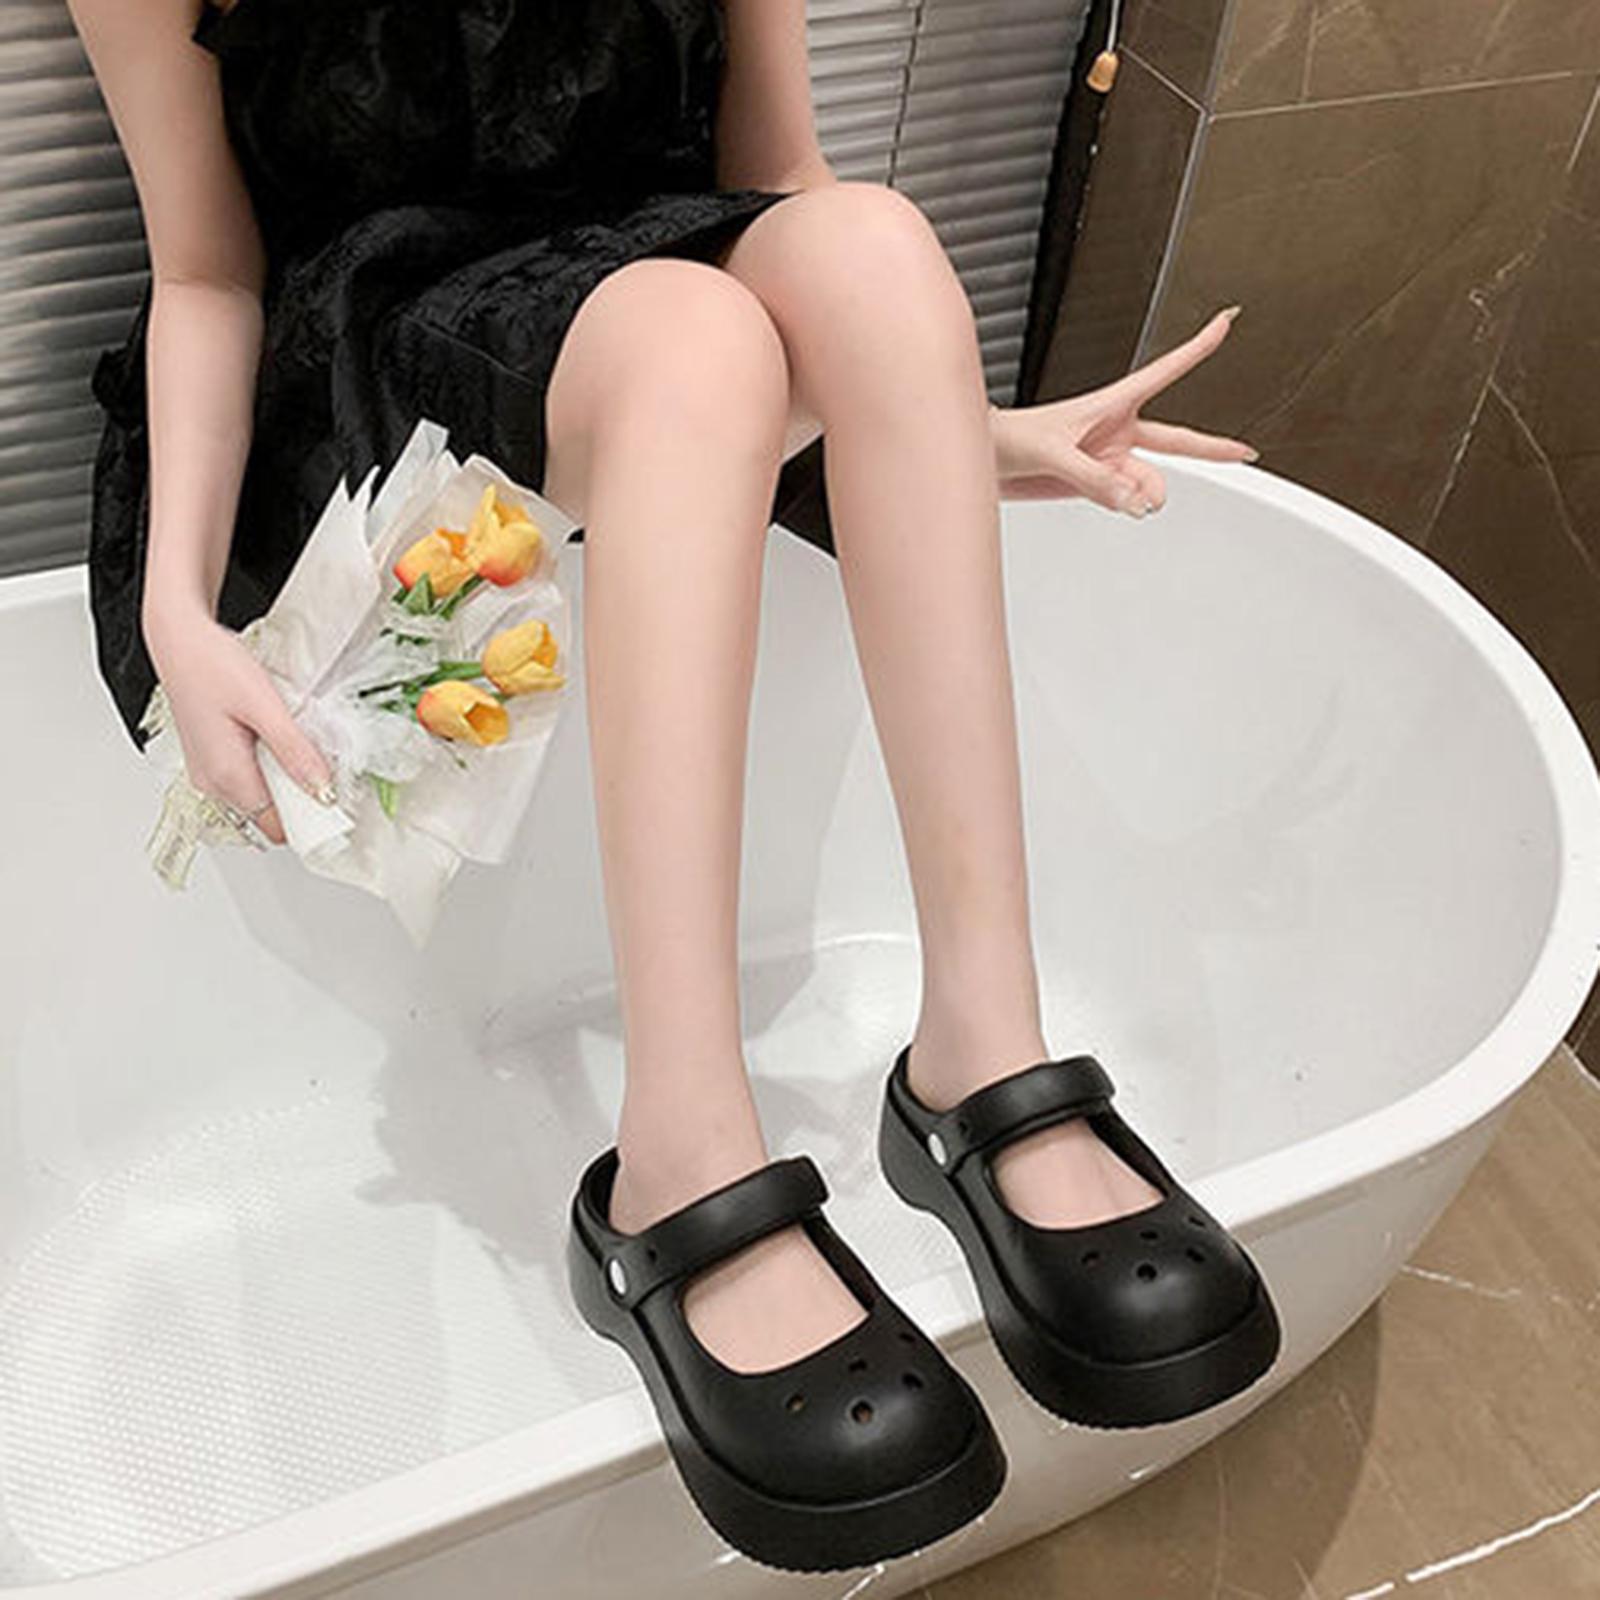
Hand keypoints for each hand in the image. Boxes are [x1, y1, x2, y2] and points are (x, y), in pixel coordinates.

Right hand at [143, 603, 333, 846]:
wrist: (178, 638)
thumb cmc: (211, 664)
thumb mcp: (264, 705)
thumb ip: (294, 751)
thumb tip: (322, 789)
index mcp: (227, 776)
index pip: (278, 827)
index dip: (311, 819)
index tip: (338, 800)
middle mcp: (213, 782)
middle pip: (270, 815)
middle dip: (300, 797)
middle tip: (321, 761)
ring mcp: (209, 772)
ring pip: (261, 796)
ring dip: (286, 779)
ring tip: (295, 741)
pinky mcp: (212, 758)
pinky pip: (250, 776)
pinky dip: (270, 765)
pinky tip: (276, 737)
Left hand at [991, 306, 1257, 513]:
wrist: (984, 462)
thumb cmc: (1009, 438)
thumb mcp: (1051, 452)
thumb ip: (1092, 477)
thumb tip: (1133, 500)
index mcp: (1112, 404)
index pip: (1166, 370)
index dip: (1198, 347)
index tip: (1226, 321)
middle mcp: (1119, 431)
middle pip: (1178, 440)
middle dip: (1211, 448)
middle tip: (1246, 451)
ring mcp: (1111, 459)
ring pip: (1151, 481)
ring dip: (1141, 493)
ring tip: (1114, 494)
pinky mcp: (1100, 484)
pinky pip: (1129, 499)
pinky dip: (1126, 505)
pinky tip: (1112, 500)